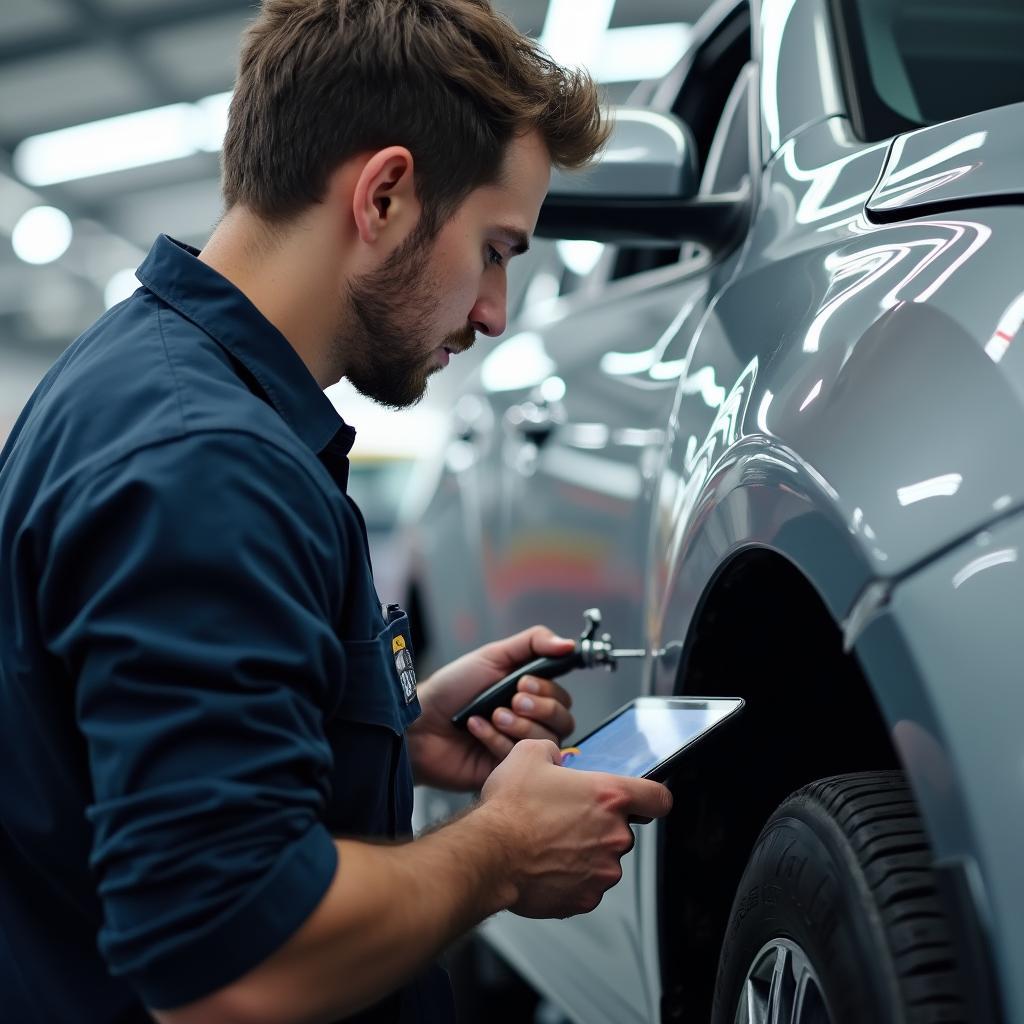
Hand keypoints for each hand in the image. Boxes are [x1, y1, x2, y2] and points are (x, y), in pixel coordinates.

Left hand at [407, 626, 575, 791]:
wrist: (420, 722)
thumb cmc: (452, 688)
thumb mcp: (492, 656)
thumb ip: (533, 643)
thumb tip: (570, 644)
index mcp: (530, 694)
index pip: (563, 697)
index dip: (549, 690)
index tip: (522, 682)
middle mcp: (529, 721)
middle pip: (564, 720)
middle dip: (539, 708)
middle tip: (512, 701)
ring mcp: (518, 747)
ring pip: (547, 741)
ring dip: (519, 725)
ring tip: (492, 716)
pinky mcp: (506, 769)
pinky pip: (519, 758)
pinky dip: (496, 740)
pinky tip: (475, 729)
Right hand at [477, 739, 672, 917]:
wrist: (488, 854)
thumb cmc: (509, 809)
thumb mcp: (529, 754)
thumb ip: (554, 751)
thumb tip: (556, 758)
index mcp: (609, 797)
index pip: (659, 798)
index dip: (651, 797)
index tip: (644, 801)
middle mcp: (614, 836)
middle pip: (623, 829)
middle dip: (599, 824)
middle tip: (566, 818)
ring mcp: (603, 871)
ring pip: (604, 858)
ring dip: (585, 852)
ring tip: (550, 843)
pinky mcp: (587, 898)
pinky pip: (587, 885)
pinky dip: (572, 877)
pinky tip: (546, 864)